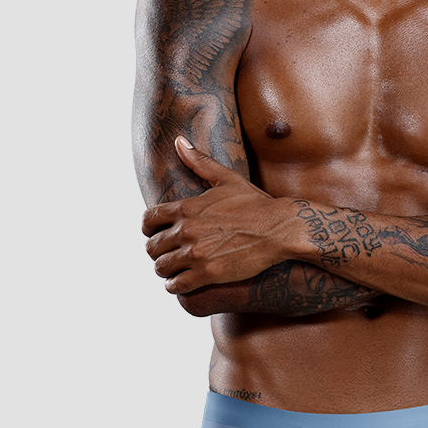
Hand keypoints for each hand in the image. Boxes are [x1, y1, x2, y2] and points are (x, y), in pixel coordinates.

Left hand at [141, 137, 294, 293]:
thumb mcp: (227, 179)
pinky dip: (175, 286)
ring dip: (166, 270)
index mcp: (187, 207)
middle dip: (158, 251)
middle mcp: (187, 230)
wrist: (280, 229)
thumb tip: (178, 141)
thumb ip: (199, 161)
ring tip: (176, 269)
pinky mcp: (207, 274)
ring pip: (161, 268)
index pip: (147, 221)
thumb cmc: (255, 203)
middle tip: (169, 254)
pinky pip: (176, 285)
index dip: (149, 229)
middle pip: (151, 247)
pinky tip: (183, 282)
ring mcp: (196, 254)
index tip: (156, 234)